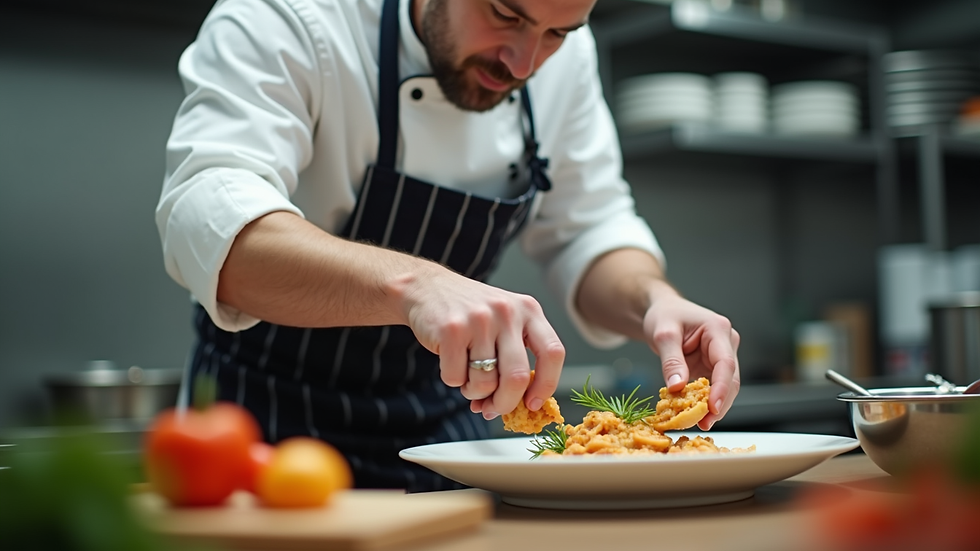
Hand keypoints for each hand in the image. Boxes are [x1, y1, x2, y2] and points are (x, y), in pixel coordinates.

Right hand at [398, 267, 564, 419]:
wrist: (426, 288)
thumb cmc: (470, 314)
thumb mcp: (503, 324)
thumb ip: (515, 359)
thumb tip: (517, 407)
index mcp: (529, 310)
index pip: (553, 353)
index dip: (546, 385)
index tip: (533, 403)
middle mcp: (507, 312)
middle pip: (517, 377)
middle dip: (504, 403)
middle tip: (493, 408)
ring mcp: (479, 319)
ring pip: (485, 383)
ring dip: (474, 391)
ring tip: (467, 375)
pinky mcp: (451, 329)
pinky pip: (456, 378)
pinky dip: (453, 380)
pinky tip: (451, 362)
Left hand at [642, 292, 739, 429]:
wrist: (663, 311)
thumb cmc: (664, 315)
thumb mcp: (663, 334)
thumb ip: (671, 360)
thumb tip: (677, 387)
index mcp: (717, 329)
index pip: (725, 363)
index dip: (721, 388)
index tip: (712, 408)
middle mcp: (725, 343)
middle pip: (730, 378)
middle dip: (719, 403)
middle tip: (704, 423)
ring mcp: (721, 356)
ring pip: (724, 386)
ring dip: (713, 406)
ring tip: (698, 423)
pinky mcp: (713, 367)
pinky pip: (713, 387)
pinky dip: (704, 401)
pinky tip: (694, 414)